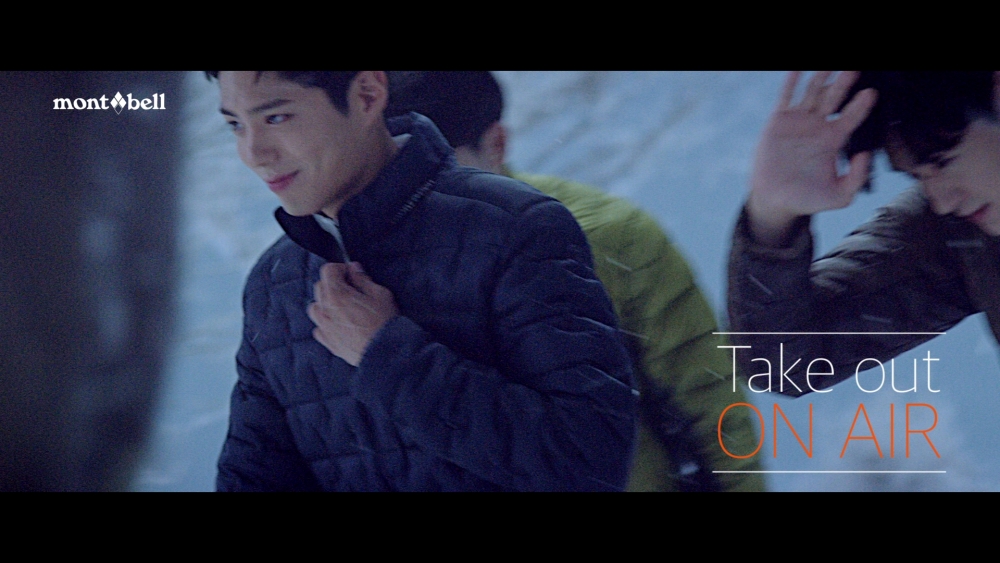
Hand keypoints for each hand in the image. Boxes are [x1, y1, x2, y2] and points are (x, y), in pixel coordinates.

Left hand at [307, 262, 398, 366]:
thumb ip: (363, 279)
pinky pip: (319, 328)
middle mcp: (326, 310)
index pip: (328, 270)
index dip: (341, 268)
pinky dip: (326, 323)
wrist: (386, 352)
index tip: (351, 273)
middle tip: (351, 288)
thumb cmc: (385, 323)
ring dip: (325, 303)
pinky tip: (339, 324)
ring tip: (343, 307)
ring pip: (315, 308)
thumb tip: (354, 270)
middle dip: (333, 283)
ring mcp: (325, 328)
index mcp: (337, 295)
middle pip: (320, 287)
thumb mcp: (380, 294)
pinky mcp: (329, 343)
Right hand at [748, 71, 877, 246]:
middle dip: (844, 82)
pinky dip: (791, 82)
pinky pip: (785, 97)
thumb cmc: (807, 199)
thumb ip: (857, 177)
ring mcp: (798, 122)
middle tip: (855, 68)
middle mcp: (817, 126)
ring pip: (812, 93)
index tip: (871, 93)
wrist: (775, 201)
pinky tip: (798, 69)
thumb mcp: (840, 195)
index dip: (861, 105)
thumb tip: (865, 153)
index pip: (852, 116)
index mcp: (833, 140)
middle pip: (834, 98)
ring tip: (829, 64)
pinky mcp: (778, 122)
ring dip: (821, 76)